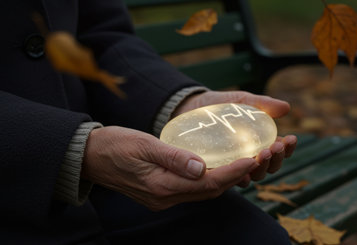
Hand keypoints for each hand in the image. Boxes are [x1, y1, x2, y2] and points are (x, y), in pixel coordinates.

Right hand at [81, 126, 258, 210]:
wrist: (90, 157)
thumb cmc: (115, 145)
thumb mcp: (144, 145)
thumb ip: (174, 157)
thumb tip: (203, 167)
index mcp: (162, 186)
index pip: (207, 182)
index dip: (233, 171)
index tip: (252, 158)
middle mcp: (165, 198)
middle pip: (209, 190)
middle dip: (235, 176)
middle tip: (256, 158)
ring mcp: (162, 198)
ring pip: (202, 191)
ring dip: (224, 178)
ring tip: (243, 161)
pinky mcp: (160, 193)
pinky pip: (192, 189)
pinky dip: (209, 179)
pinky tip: (217, 166)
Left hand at [173, 90, 297, 184]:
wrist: (191, 106)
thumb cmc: (221, 105)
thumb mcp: (242, 101)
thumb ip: (262, 104)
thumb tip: (286, 108)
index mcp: (259, 142)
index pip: (279, 151)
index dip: (288, 149)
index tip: (290, 138)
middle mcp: (249, 158)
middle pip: (270, 167)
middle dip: (276, 159)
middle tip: (275, 147)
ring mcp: (232, 166)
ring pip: (253, 176)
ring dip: (261, 168)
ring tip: (261, 154)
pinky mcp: (216, 170)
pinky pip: (229, 180)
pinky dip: (238, 178)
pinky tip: (240, 172)